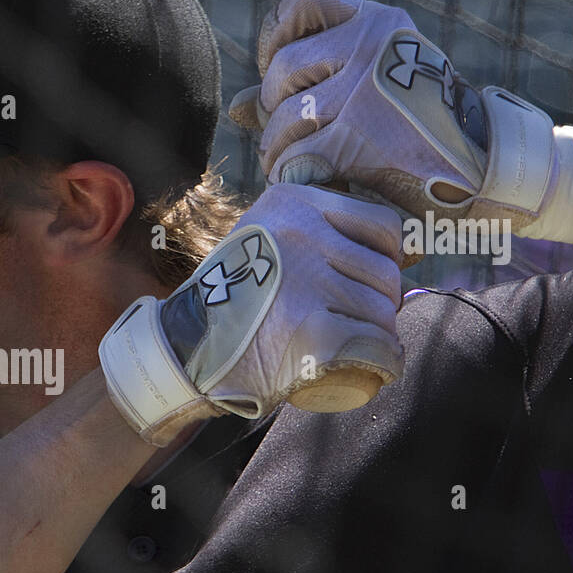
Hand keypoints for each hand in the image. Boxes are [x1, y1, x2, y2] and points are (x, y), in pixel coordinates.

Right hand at [99, 183, 404, 444]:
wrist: (184, 349)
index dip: (388, 257)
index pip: (380, 223)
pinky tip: (381, 367)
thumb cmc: (227, 301)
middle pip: (384, 271)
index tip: (372, 280)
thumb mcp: (258, 238)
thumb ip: (300, 228)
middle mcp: (301, 235)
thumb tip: (379, 248)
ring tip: (364, 345)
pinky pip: (375, 345)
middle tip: (364, 322)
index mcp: (292, 205)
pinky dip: (385, 361)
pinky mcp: (311, 330)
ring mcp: (306, 281)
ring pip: (381, 309)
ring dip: (382, 332)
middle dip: (384, 302)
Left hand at [228, 0, 556, 232]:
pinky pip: (294, 158)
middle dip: (275, 109)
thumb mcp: (374, 90)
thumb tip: (237, 105)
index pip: (302, 4)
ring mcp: (362, 91)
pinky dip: (293, 177)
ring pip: (283, 119)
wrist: (483, 176)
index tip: (275, 71)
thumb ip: (308, 88)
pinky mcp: (355, 139)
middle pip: (281, 70)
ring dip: (280, 151)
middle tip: (291, 135)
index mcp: (379, 24)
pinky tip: (313, 184)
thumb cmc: (423, 133)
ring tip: (298, 165)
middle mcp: (371, 47)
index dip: (274, 37)